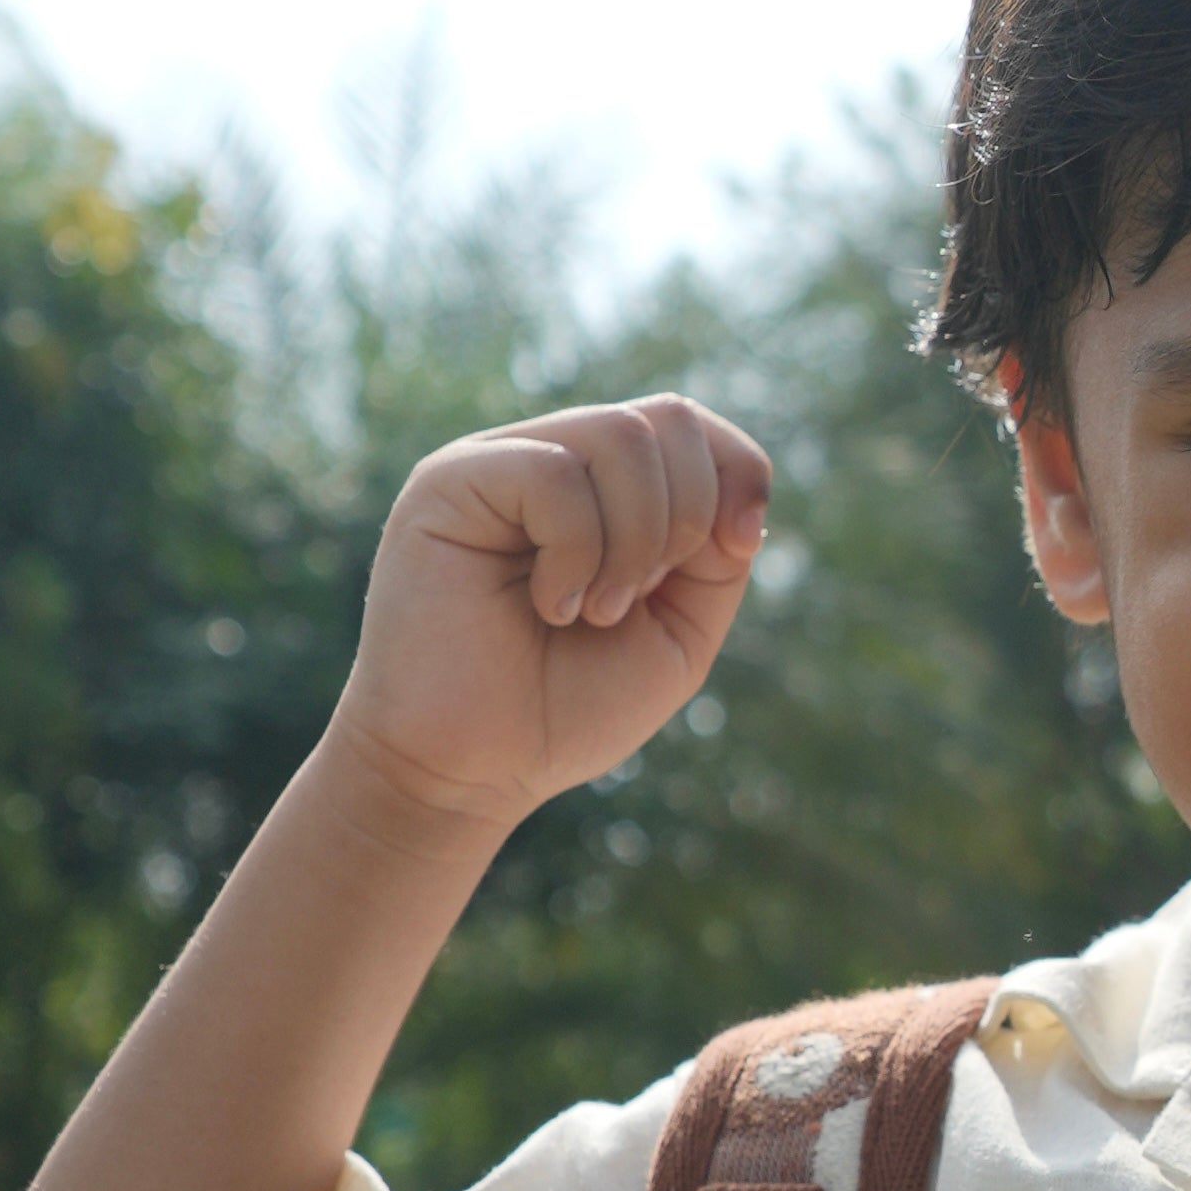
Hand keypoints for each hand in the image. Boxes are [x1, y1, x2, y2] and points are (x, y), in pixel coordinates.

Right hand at [325, 394, 770, 837]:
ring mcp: (497, 462)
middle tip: (632, 602)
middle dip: (684, 519)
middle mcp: (550, 458)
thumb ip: (716, 559)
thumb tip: (738, 496)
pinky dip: (576, 554)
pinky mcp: (449, 481)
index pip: (689, 425)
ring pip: (620, 435)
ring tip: (589, 613)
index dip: (739, 471)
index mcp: (603, 488)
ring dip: (632, 543)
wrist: (469, 772)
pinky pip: (554, 474)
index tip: (741, 545)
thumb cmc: (564, 711)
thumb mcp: (677, 635)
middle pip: (666, 419)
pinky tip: (549, 607)